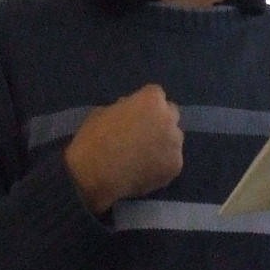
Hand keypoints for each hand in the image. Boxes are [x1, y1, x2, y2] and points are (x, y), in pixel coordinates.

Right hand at [64, 85, 184, 213]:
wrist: (96, 176)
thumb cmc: (93, 140)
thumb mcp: (102, 113)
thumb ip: (123, 108)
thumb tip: (129, 111)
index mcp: (151, 100)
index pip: (156, 94)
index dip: (145, 104)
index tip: (135, 113)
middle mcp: (169, 118)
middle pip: (171, 114)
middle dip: (160, 120)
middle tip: (143, 133)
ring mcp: (175, 143)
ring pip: (173, 139)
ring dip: (163, 143)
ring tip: (144, 156)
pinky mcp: (176, 166)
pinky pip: (171, 161)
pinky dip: (161, 165)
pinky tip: (145, 171)